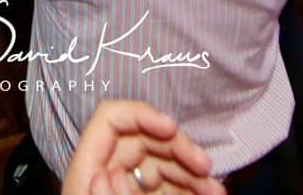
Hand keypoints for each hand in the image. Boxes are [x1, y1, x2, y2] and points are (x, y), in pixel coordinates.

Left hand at [60, 99, 223, 194]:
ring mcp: (125, 184)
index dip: (142, 115)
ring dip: (192, 172)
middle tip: (206, 167)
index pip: (110, 118)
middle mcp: (106, 171)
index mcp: (86, 169)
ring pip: (162, 164)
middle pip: (145, 140)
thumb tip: (110, 174)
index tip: (172, 127)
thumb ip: (107, 192)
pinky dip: (189, 187)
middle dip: (180, 149)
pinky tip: (209, 192)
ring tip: (217, 190)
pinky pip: (166, 184)